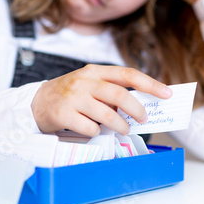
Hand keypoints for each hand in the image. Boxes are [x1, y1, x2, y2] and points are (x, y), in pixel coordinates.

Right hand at [31, 65, 172, 136]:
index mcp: (94, 71)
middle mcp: (84, 81)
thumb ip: (110, 91)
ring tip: (124, 129)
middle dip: (137, 110)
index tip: (167, 93)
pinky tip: (94, 130)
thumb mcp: (88, 85)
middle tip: (143, 119)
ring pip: (107, 114)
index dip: (150, 84)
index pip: (127, 74)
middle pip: (120, 95)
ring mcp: (73, 98)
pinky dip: (97, 132)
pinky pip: (90, 128)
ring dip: (121, 125)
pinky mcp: (63, 114)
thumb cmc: (69, 94)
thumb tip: (139, 105)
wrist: (36, 103)